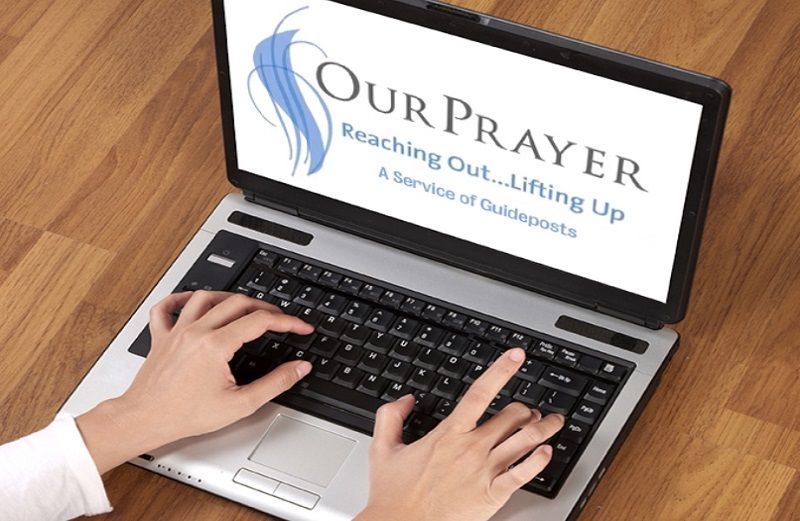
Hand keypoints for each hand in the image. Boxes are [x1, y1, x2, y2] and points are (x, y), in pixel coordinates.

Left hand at [76, 291, 313, 473]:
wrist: (144, 420)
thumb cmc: (184, 415)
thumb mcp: (240, 405)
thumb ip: (275, 383)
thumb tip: (298, 368)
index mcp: (216, 346)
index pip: (260, 321)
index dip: (287, 321)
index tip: (300, 327)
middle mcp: (196, 332)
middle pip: (237, 302)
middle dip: (265, 307)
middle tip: (279, 318)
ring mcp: (176, 331)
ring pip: (205, 297)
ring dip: (229, 297)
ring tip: (245, 304)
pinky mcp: (161, 337)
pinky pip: (166, 308)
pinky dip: (179, 298)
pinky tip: (192, 300)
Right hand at [356, 348, 563, 520]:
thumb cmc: (394, 495)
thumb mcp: (383, 449)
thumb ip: (391, 417)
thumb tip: (406, 399)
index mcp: (449, 434)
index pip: (480, 393)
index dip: (501, 370)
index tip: (516, 356)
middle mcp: (471, 448)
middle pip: (512, 416)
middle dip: (527, 409)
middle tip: (532, 410)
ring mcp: (485, 471)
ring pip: (526, 440)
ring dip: (544, 428)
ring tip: (554, 423)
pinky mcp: (493, 494)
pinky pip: (524, 474)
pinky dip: (540, 460)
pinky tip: (547, 453)